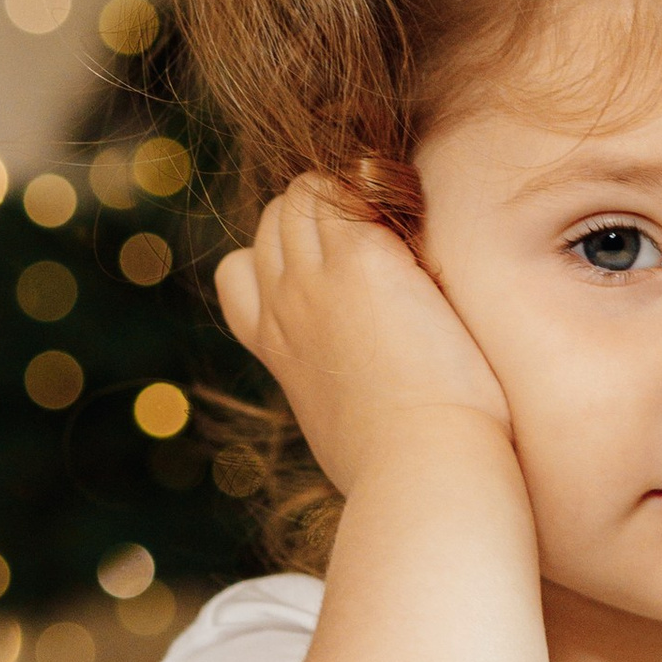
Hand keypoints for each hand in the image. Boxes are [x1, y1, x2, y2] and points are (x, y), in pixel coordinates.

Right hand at [215, 172, 512, 496]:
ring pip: (303, 193)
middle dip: (321, 220)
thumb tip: (345, 397)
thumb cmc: (397, 466)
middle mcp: (283, 306)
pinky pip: (348, 188)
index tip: (335, 279)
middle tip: (389, 244)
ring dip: (350, 195)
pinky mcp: (362, 261)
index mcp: (276, 347)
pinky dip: (381, 190)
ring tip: (406, 226)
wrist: (421, 472)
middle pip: (274, 222)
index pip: (240, 271)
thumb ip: (328, 389)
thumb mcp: (337, 428)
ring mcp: (315, 281)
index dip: (281, 260)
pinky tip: (419, 220)